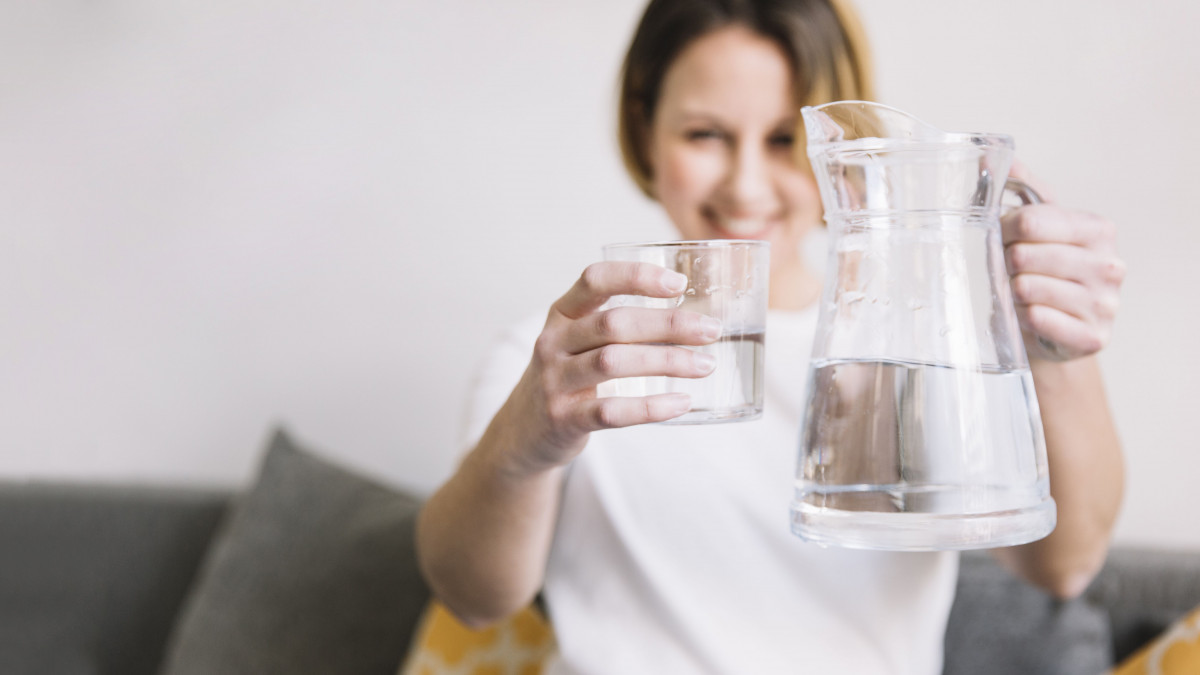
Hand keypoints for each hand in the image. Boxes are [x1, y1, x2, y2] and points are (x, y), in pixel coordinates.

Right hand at [498, 262, 720, 472]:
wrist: (523, 432)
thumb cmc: (568, 377)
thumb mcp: (577, 341)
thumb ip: (616, 325)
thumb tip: (692, 315)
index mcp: (561, 314)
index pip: (595, 280)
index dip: (636, 277)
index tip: (678, 284)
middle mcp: (553, 342)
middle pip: (614, 323)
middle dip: (668, 325)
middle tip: (711, 330)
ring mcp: (555, 381)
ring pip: (614, 363)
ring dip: (667, 362)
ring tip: (705, 365)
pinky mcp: (563, 419)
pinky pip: (611, 411)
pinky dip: (651, 407)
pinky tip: (682, 403)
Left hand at [1002, 163, 1125, 361]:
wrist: (1055, 329)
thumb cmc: (1043, 270)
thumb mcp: (1037, 225)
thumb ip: (1019, 187)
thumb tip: (989, 155)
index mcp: (1099, 229)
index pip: (1031, 221)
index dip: (1004, 230)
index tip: (1001, 238)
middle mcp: (1110, 265)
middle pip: (1025, 255)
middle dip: (1004, 263)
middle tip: (1007, 270)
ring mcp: (1106, 303)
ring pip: (1028, 288)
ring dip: (1011, 292)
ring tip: (1017, 293)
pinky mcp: (1093, 337)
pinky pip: (1039, 320)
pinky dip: (1023, 317)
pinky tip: (1027, 314)